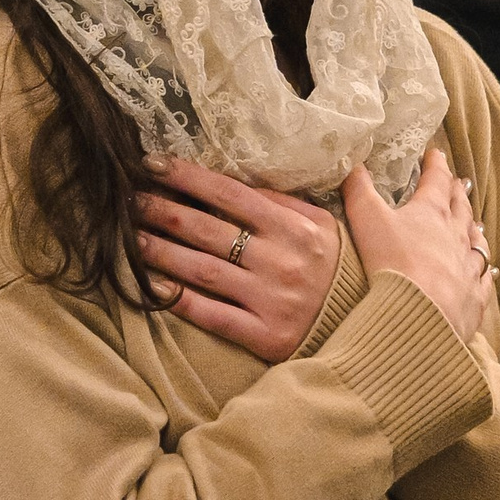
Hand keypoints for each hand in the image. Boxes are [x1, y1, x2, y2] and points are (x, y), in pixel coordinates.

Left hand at [136, 159, 342, 364]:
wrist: (371, 326)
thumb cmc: (340, 268)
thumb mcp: (324, 225)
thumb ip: (286, 200)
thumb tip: (240, 173)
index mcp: (296, 227)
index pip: (231, 194)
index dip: (188, 177)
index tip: (152, 164)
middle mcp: (283, 261)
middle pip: (209, 230)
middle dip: (163, 211)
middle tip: (128, 199)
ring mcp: (273, 300)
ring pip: (204, 271)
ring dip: (161, 252)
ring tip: (130, 239)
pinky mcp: (267, 336)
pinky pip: (214, 315)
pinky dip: (181, 300)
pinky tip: (153, 286)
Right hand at [342, 149, 493, 346]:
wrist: (418, 314)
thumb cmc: (391, 263)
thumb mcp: (367, 220)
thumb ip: (358, 190)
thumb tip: (351, 163)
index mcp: (431, 213)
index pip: (436, 181)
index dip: (435, 165)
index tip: (435, 153)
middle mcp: (455, 235)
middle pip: (460, 208)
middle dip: (457, 193)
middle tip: (460, 182)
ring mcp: (468, 266)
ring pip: (476, 242)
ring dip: (474, 230)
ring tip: (476, 223)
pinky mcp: (474, 296)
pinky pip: (484, 280)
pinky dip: (486, 272)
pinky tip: (489, 271)